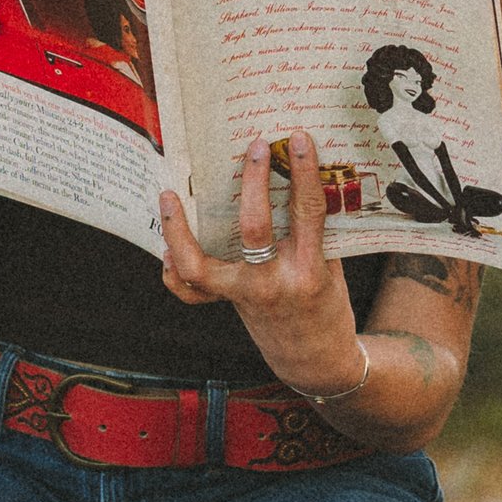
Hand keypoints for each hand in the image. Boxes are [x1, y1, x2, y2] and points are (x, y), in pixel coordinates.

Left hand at [159, 132, 362, 393]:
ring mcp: (244, 296)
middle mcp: (273, 284)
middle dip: (253, 182)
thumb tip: (298, 181)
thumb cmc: (327, 309)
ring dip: (178, 230)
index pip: (307, 214)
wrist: (315, 361)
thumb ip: (315, 234)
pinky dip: (174, 268)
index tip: (298, 140)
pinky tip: (169, 244)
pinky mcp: (227, 304)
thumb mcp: (333, 269)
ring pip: (200, 266)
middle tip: (253, 148)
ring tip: (169, 195)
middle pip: (254, 229)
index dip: (303, 174)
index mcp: (309, 272)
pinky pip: (190, 290)